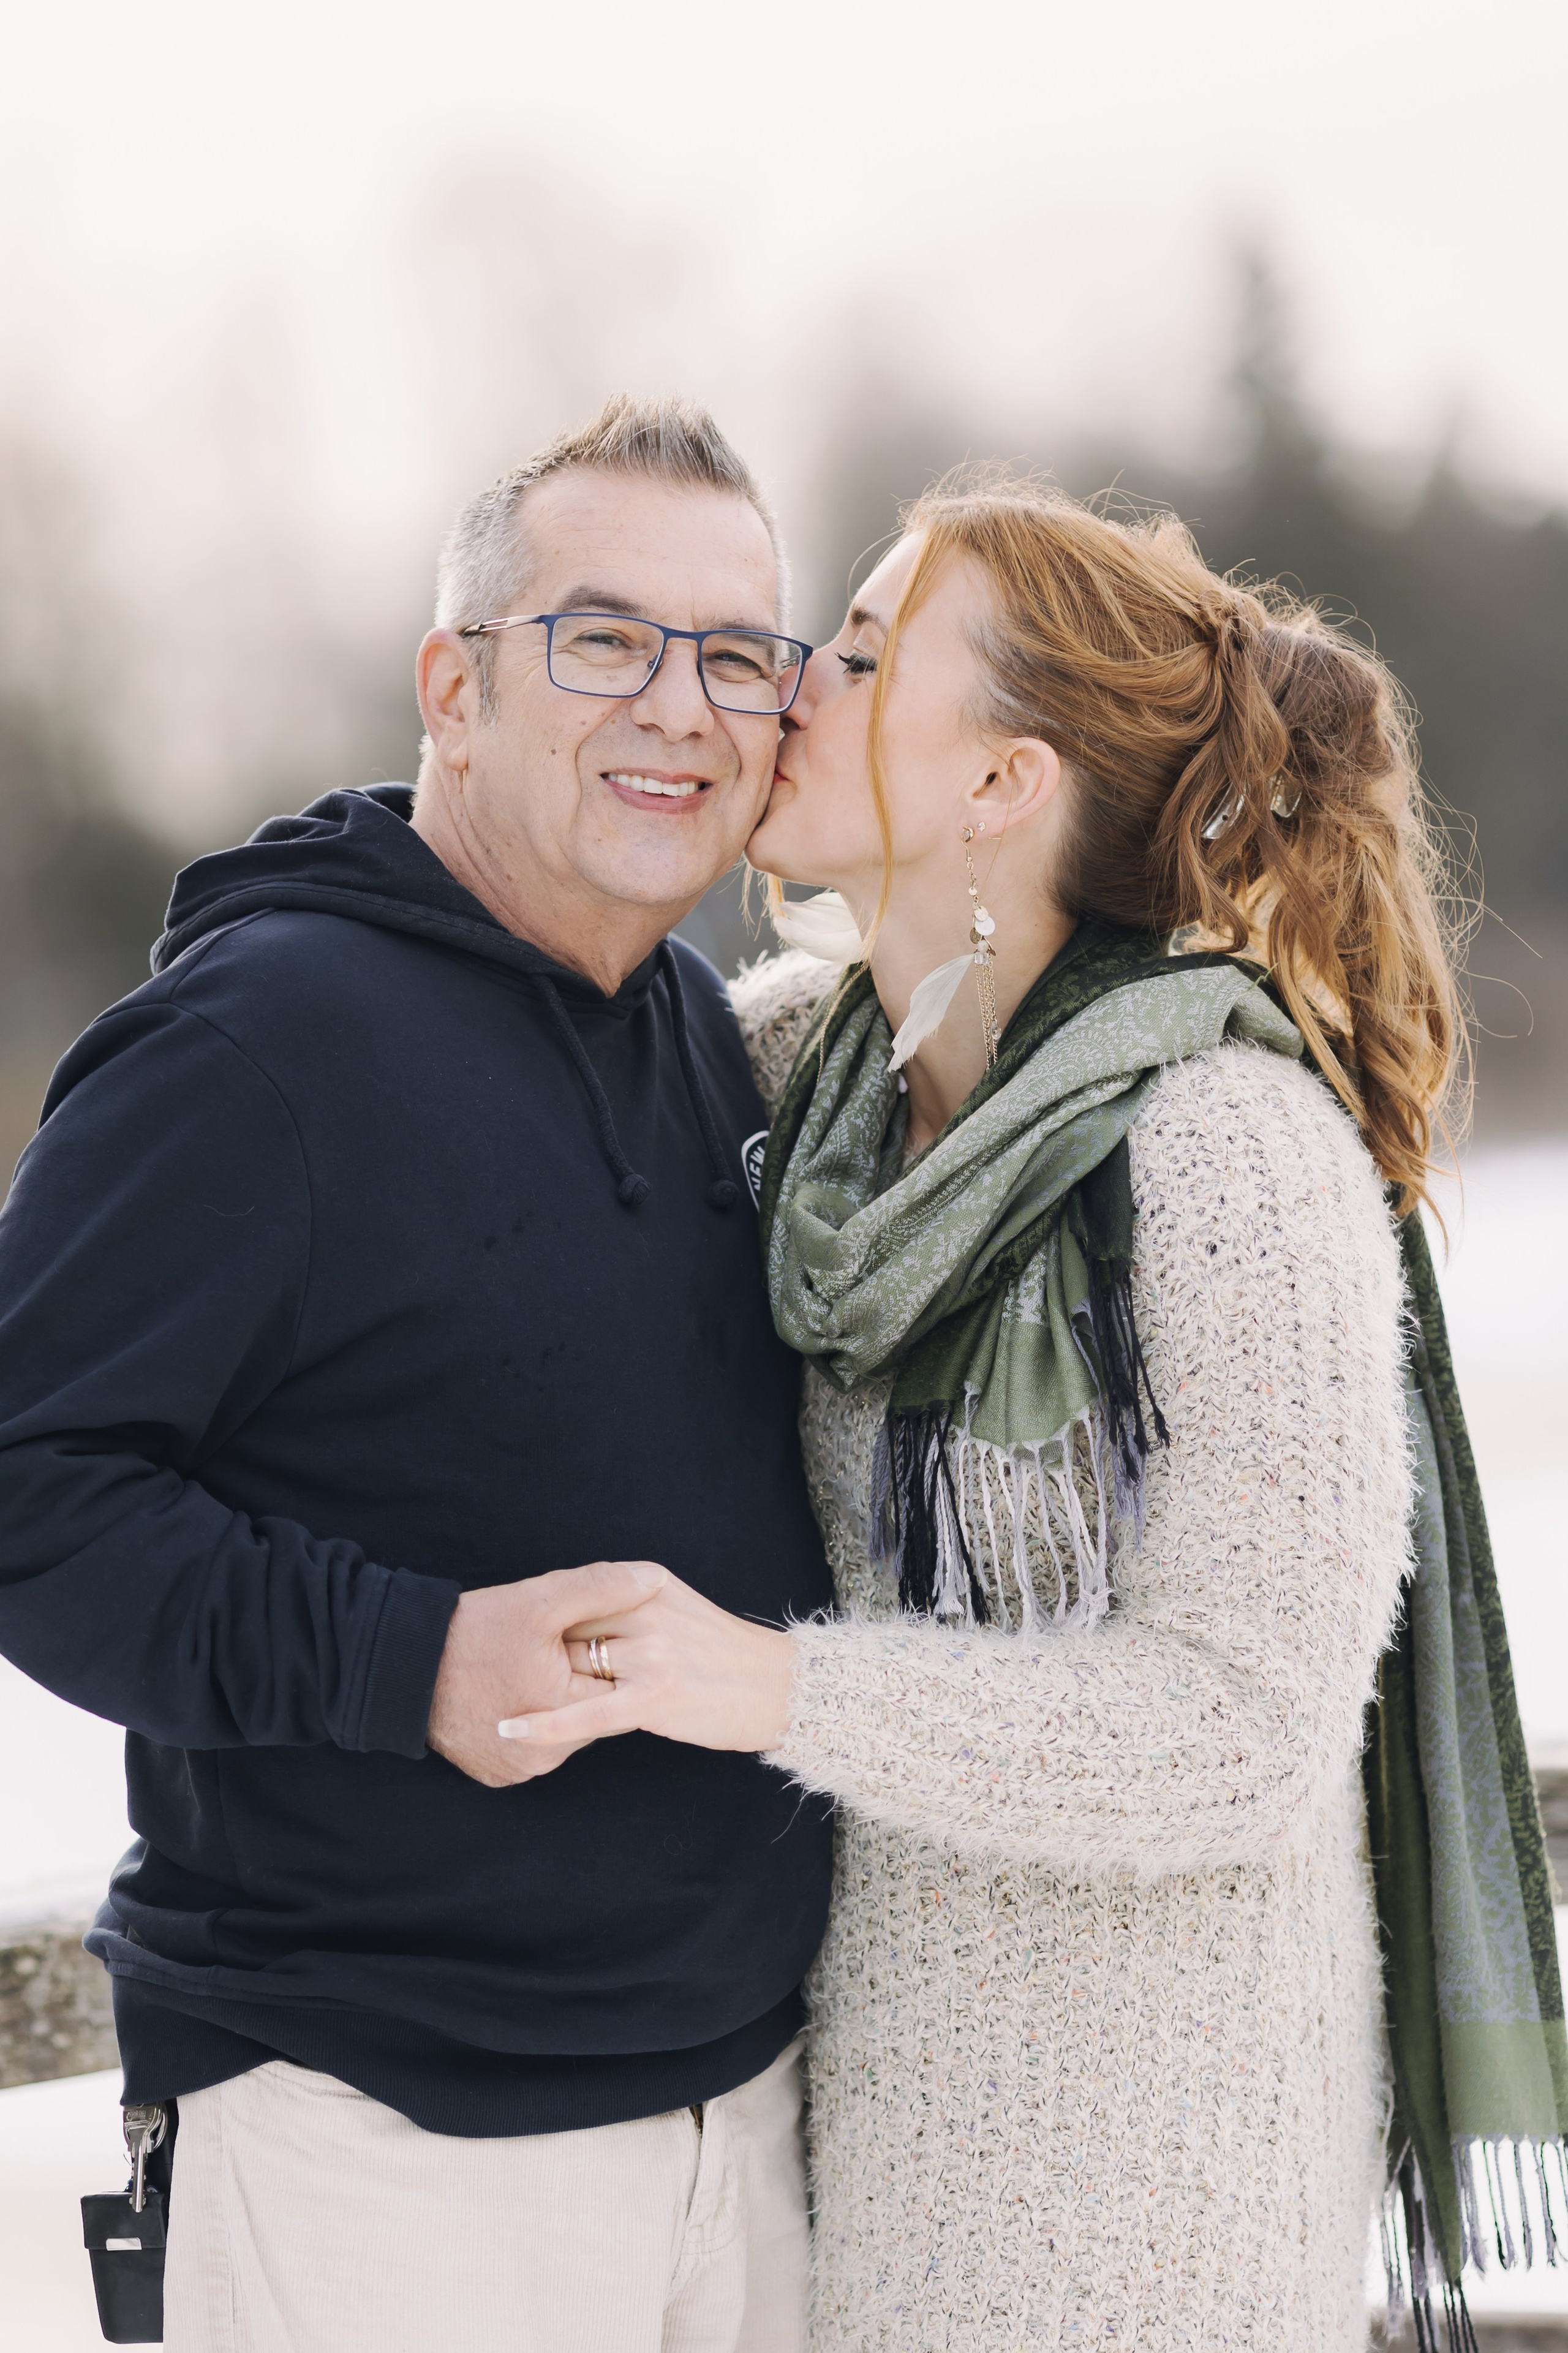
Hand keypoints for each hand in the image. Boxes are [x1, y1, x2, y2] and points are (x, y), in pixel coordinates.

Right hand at [427, 1560, 666, 1786]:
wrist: (401, 1666)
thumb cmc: (472, 1631)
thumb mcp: (539, 1600)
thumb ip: (601, 1588)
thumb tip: (653, 1578)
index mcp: (564, 1714)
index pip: (616, 1688)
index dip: (601, 1657)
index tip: (579, 1639)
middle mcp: (546, 1755)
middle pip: (591, 1714)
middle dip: (579, 1683)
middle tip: (547, 1653)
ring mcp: (520, 1769)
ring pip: (563, 1732)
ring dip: (554, 1704)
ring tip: (525, 1671)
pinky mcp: (498, 1775)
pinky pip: (532, 1748)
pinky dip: (529, 1724)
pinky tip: (509, 1694)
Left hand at [496, 1574, 795, 1755]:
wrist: (779, 1689)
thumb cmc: (723, 1656)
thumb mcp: (675, 1608)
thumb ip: (628, 1604)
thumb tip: (575, 1614)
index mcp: (648, 1584)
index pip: (577, 1594)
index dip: (542, 1622)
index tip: (510, 1637)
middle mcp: (646, 1610)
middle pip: (566, 1629)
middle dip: (534, 1653)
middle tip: (498, 1670)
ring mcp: (652, 1653)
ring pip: (572, 1668)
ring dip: (539, 1687)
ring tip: (499, 1698)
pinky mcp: (655, 1697)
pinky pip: (586, 1713)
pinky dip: (545, 1724)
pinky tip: (510, 1730)